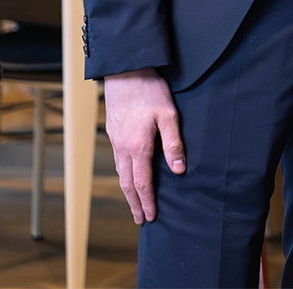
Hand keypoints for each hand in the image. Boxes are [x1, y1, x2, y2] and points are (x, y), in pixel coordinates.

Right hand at [102, 68, 184, 224]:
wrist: (125, 73)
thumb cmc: (150, 91)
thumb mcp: (169, 115)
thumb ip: (174, 144)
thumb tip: (179, 170)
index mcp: (138, 146)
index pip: (142, 183)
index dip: (148, 201)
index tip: (152, 216)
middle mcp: (123, 148)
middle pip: (127, 184)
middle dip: (135, 204)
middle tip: (142, 220)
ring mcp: (115, 141)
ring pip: (120, 174)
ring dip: (128, 192)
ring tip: (135, 204)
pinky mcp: (113, 133)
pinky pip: (117, 161)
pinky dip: (123, 176)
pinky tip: (128, 177)